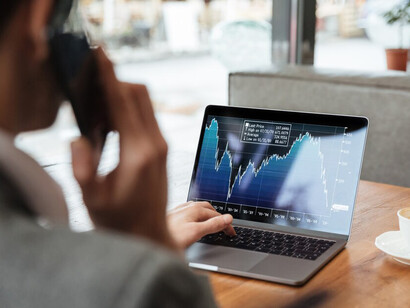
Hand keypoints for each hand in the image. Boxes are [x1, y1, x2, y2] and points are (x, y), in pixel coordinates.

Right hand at [71, 49, 174, 249]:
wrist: (148, 233)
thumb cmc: (121, 220)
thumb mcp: (91, 196)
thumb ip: (81, 164)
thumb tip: (79, 136)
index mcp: (138, 153)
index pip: (123, 101)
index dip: (109, 76)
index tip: (101, 55)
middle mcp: (155, 144)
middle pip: (139, 93)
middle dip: (115, 83)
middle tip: (92, 88)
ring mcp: (161, 145)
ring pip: (145, 102)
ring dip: (122, 96)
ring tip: (97, 111)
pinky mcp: (161, 148)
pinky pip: (146, 116)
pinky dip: (129, 109)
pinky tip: (111, 123)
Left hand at [167, 201, 235, 248]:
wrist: (148, 238)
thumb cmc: (169, 236)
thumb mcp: (195, 232)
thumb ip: (213, 225)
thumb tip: (228, 219)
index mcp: (194, 209)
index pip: (217, 214)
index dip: (226, 224)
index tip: (231, 233)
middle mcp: (187, 207)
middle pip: (208, 209)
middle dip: (218, 217)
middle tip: (225, 227)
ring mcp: (179, 210)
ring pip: (197, 209)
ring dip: (207, 215)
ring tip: (212, 222)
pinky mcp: (172, 216)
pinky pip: (189, 212)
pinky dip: (197, 216)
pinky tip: (193, 221)